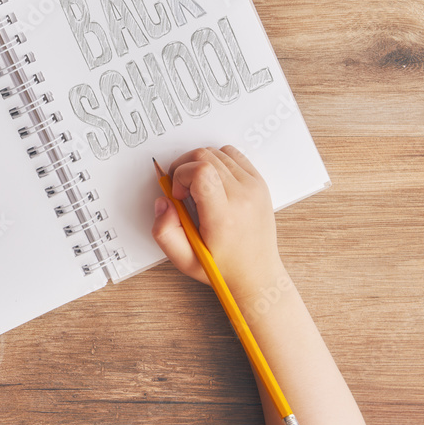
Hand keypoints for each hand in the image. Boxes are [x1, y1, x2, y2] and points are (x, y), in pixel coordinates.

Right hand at [151, 145, 283, 299]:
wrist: (256, 273)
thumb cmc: (222, 267)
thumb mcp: (183, 259)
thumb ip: (164, 231)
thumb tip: (164, 202)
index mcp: (223, 217)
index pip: (201, 171)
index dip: (181, 175)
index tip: (179, 194)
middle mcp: (242, 198)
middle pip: (205, 156)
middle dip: (185, 168)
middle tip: (183, 190)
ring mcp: (254, 187)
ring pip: (217, 152)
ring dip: (200, 164)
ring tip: (198, 188)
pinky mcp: (260, 183)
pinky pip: (233, 154)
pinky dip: (217, 162)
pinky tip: (214, 183)